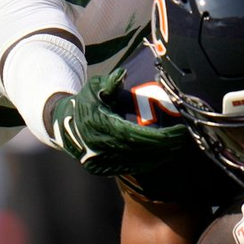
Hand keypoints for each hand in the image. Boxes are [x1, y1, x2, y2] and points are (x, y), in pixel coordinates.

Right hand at [50, 69, 186, 175]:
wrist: (62, 124)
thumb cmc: (85, 102)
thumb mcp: (94, 88)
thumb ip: (109, 82)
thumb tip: (122, 74)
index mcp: (98, 123)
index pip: (133, 134)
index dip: (158, 136)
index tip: (177, 132)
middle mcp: (98, 144)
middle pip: (138, 149)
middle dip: (163, 146)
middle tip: (182, 139)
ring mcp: (98, 159)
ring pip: (134, 162)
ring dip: (157, 157)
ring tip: (175, 148)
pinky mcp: (99, 168)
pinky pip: (127, 169)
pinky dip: (145, 164)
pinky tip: (159, 158)